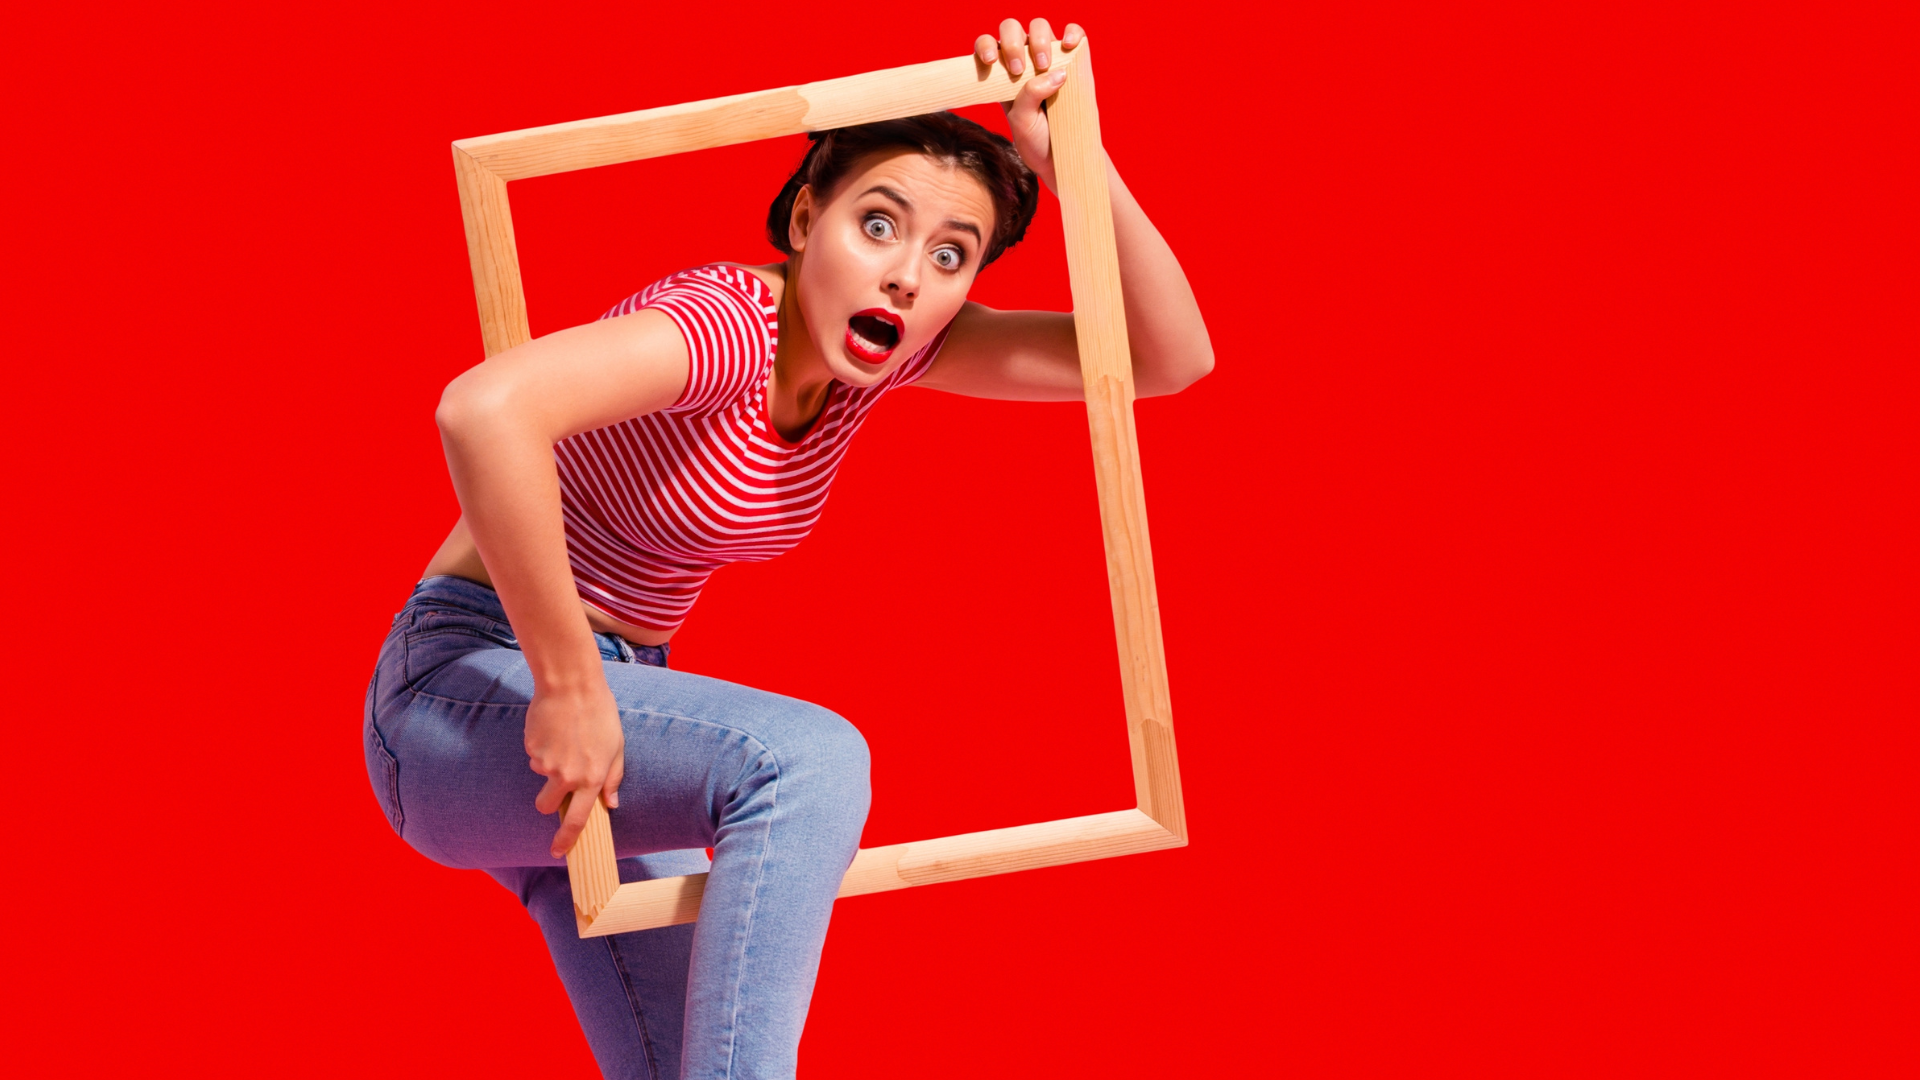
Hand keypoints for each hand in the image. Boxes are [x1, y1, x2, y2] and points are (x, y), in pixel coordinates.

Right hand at [525, 680, 625, 858]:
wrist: (571, 685)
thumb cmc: (599, 713)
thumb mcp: (616, 746)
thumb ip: (613, 778)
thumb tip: (611, 804)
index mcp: (591, 779)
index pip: (577, 821)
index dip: (566, 840)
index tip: (558, 852)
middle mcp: (567, 776)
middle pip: (546, 805)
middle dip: (547, 800)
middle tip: (557, 777)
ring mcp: (546, 762)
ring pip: (539, 774)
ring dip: (548, 763)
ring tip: (565, 736)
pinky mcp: (531, 748)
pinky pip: (534, 754)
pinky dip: (542, 745)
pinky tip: (554, 726)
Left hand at [973, 17, 1086, 193]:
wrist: (1063, 156)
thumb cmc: (1036, 139)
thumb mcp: (1022, 122)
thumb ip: (1029, 96)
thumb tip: (1057, 72)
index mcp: (1002, 72)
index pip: (988, 44)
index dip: (986, 45)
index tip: (990, 61)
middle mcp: (1024, 59)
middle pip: (1013, 29)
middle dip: (1013, 44)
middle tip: (1018, 69)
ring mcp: (1050, 57)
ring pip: (1040, 27)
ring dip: (1039, 39)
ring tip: (1045, 64)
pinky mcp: (1075, 59)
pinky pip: (1075, 34)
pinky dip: (1073, 32)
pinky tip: (1069, 44)